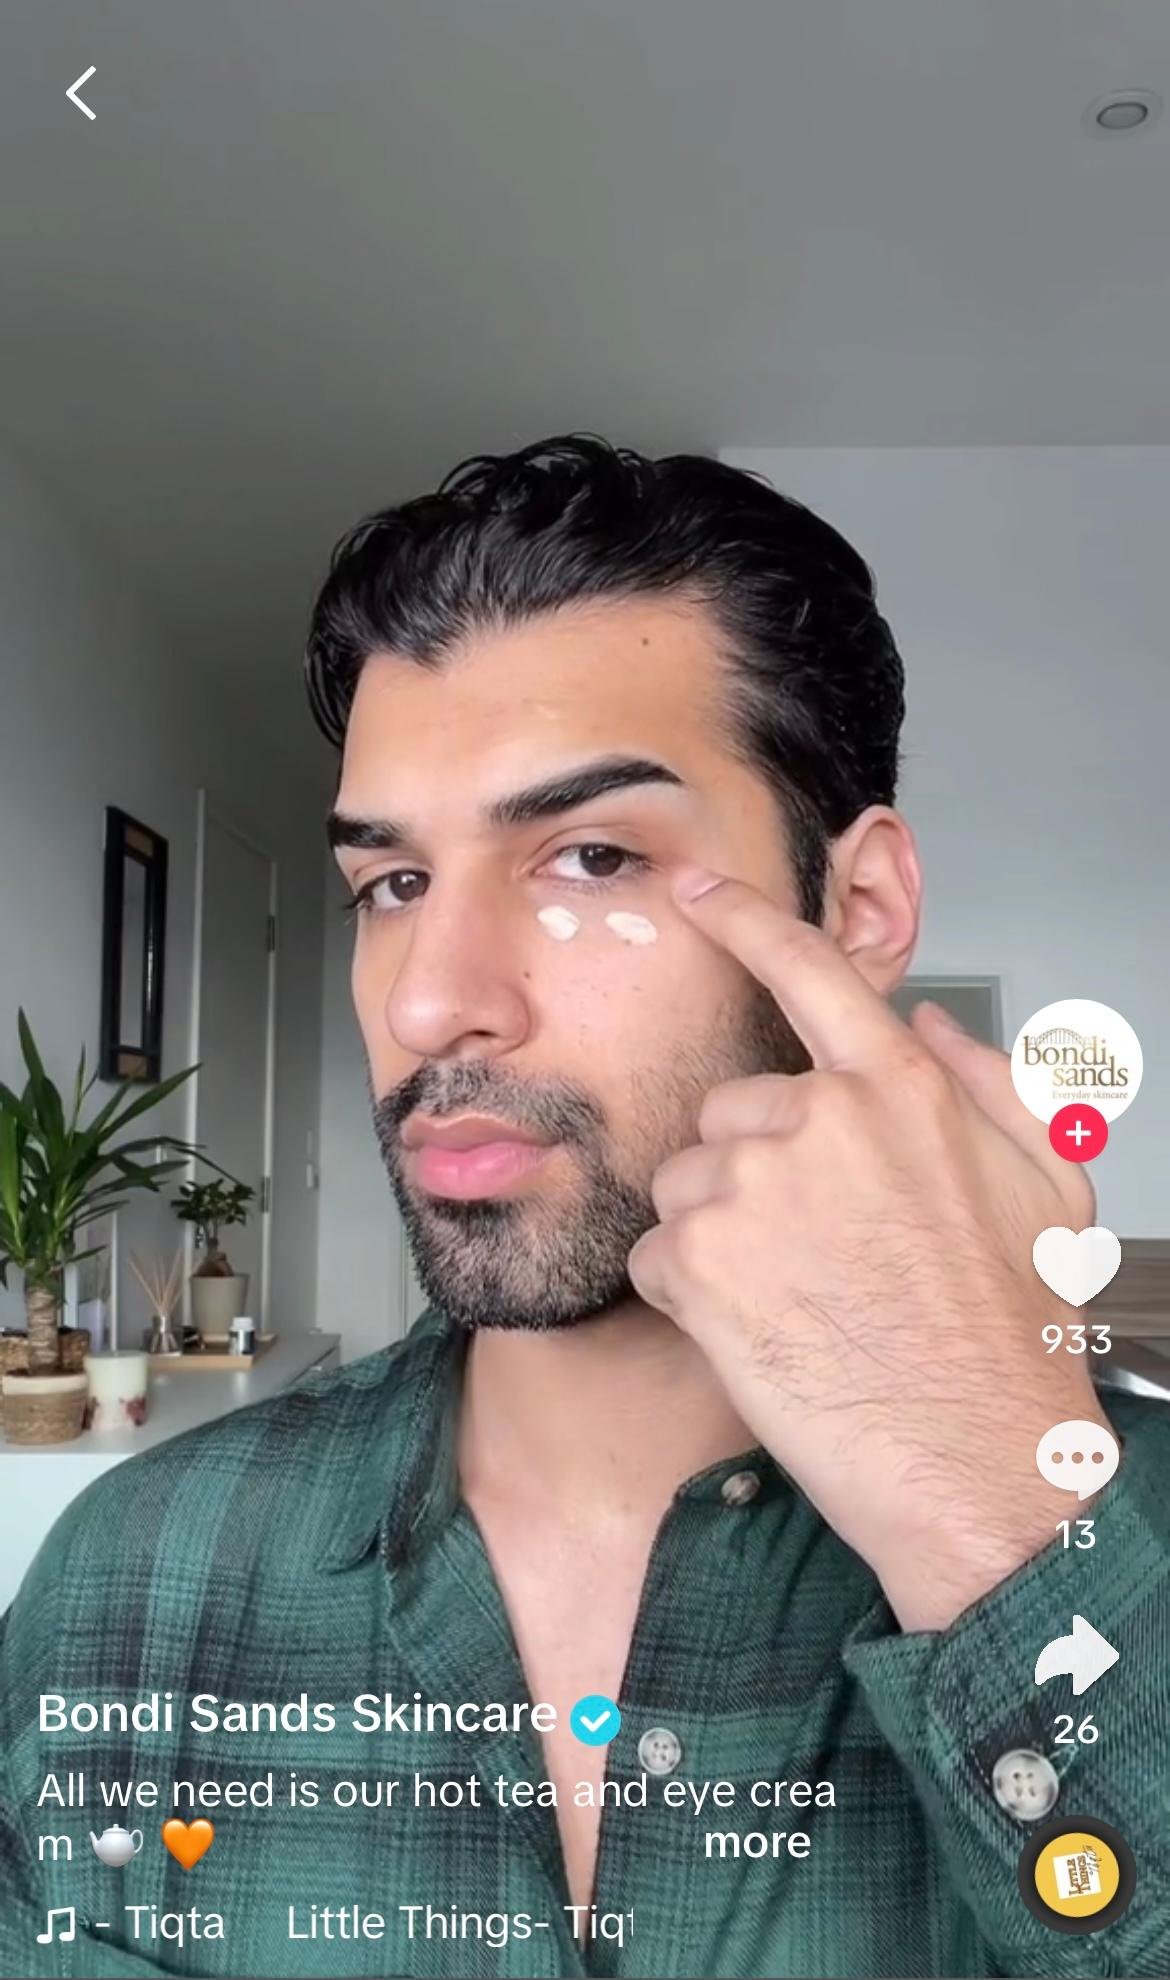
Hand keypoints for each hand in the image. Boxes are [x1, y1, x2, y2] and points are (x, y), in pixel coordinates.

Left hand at [627, 869, 1114, 1631]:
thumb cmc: (1013, 1337)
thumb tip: (928, 1024)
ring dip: (719, 1238)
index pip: (809, 972)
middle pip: (728, 1114)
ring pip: (686, 1186)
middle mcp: (819, 1119)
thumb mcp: (1048, 1188)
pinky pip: (655, 1255)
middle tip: (815, 1254)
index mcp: (901, 1091)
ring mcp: (751, 1186)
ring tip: (798, 1299)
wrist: (978, 1462)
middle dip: (752, 1173)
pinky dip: (687, 1296)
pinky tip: (758, 1331)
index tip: (697, 891)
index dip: (744, 922)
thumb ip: (989, 1084)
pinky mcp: (697, 1260)